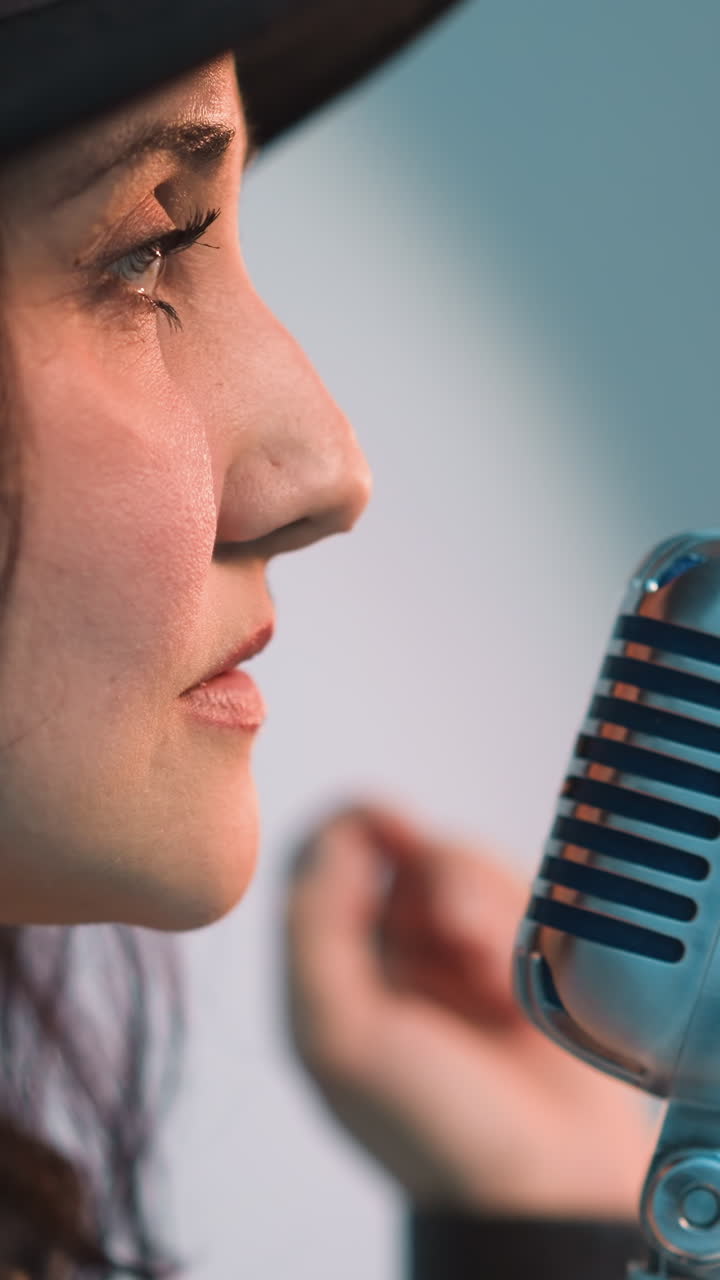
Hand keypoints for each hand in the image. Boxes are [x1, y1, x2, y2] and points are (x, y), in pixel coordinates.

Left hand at [283, 798, 657, 1218]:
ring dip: (482, 906)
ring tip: (494, 981)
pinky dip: (519, 922)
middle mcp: (388, 945)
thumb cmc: (429, 1121)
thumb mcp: (338, 1035)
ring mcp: (454, 947)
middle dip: (437, 884)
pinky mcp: (517, 948)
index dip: (359, 821)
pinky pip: (516, 890)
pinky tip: (523, 981)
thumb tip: (340, 834)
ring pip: (462, 863)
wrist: (542, 1179)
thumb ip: (315, 928)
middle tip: (461, 944)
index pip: (323, 852)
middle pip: (403, 849)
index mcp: (330, 962)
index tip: (400, 827)